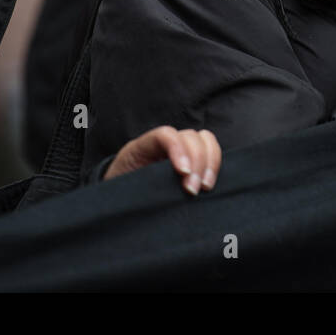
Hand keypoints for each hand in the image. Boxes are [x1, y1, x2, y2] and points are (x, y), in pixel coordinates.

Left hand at [105, 126, 221, 194]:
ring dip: (210, 163)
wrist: (120, 199)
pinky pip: (211, 152)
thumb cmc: (121, 196)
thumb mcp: (124, 191)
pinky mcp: (192, 161)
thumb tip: (161, 197)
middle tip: (193, 190)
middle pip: (190, 136)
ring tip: (205, 187)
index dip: (178, 149)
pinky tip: (210, 184)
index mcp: (142, 147)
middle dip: (197, 162)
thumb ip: (140, 188)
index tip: (183, 173)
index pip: (165, 135)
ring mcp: (180, 149)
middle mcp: (164, 144)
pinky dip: (215, 165)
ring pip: (204, 140)